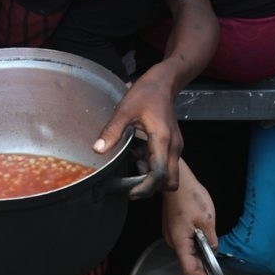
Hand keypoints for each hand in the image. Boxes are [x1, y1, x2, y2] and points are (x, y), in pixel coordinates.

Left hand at [92, 67, 181, 197]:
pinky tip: (140, 156)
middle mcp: (173, 146)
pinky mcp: (174, 145)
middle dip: (152, 188)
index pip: (160, 173)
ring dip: (154, 178)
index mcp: (162, 139)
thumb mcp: (125, 110)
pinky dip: (156, 168)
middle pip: (170, 181)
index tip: (130, 191)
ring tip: (135, 165)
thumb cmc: (146, 93)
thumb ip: (112, 131)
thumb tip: (97, 150)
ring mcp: (176, 146)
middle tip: (132, 184)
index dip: (146, 187)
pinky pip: (168, 165)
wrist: (164, 82)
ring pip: (171, 175)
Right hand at [161, 174, 216, 274]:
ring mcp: (172, 234)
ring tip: (213, 257)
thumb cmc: (190, 197)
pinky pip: (184, 244)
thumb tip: (213, 250)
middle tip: (218, 273)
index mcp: (180, 241)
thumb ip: (211, 239)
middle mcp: (173, 241)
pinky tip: (205, 243)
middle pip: (187, 263)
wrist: (176, 180)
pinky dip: (195, 248)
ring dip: (199, 258)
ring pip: (186, 253)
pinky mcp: (173, 228)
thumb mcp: (207, 219)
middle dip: (203, 270)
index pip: (189, 270)